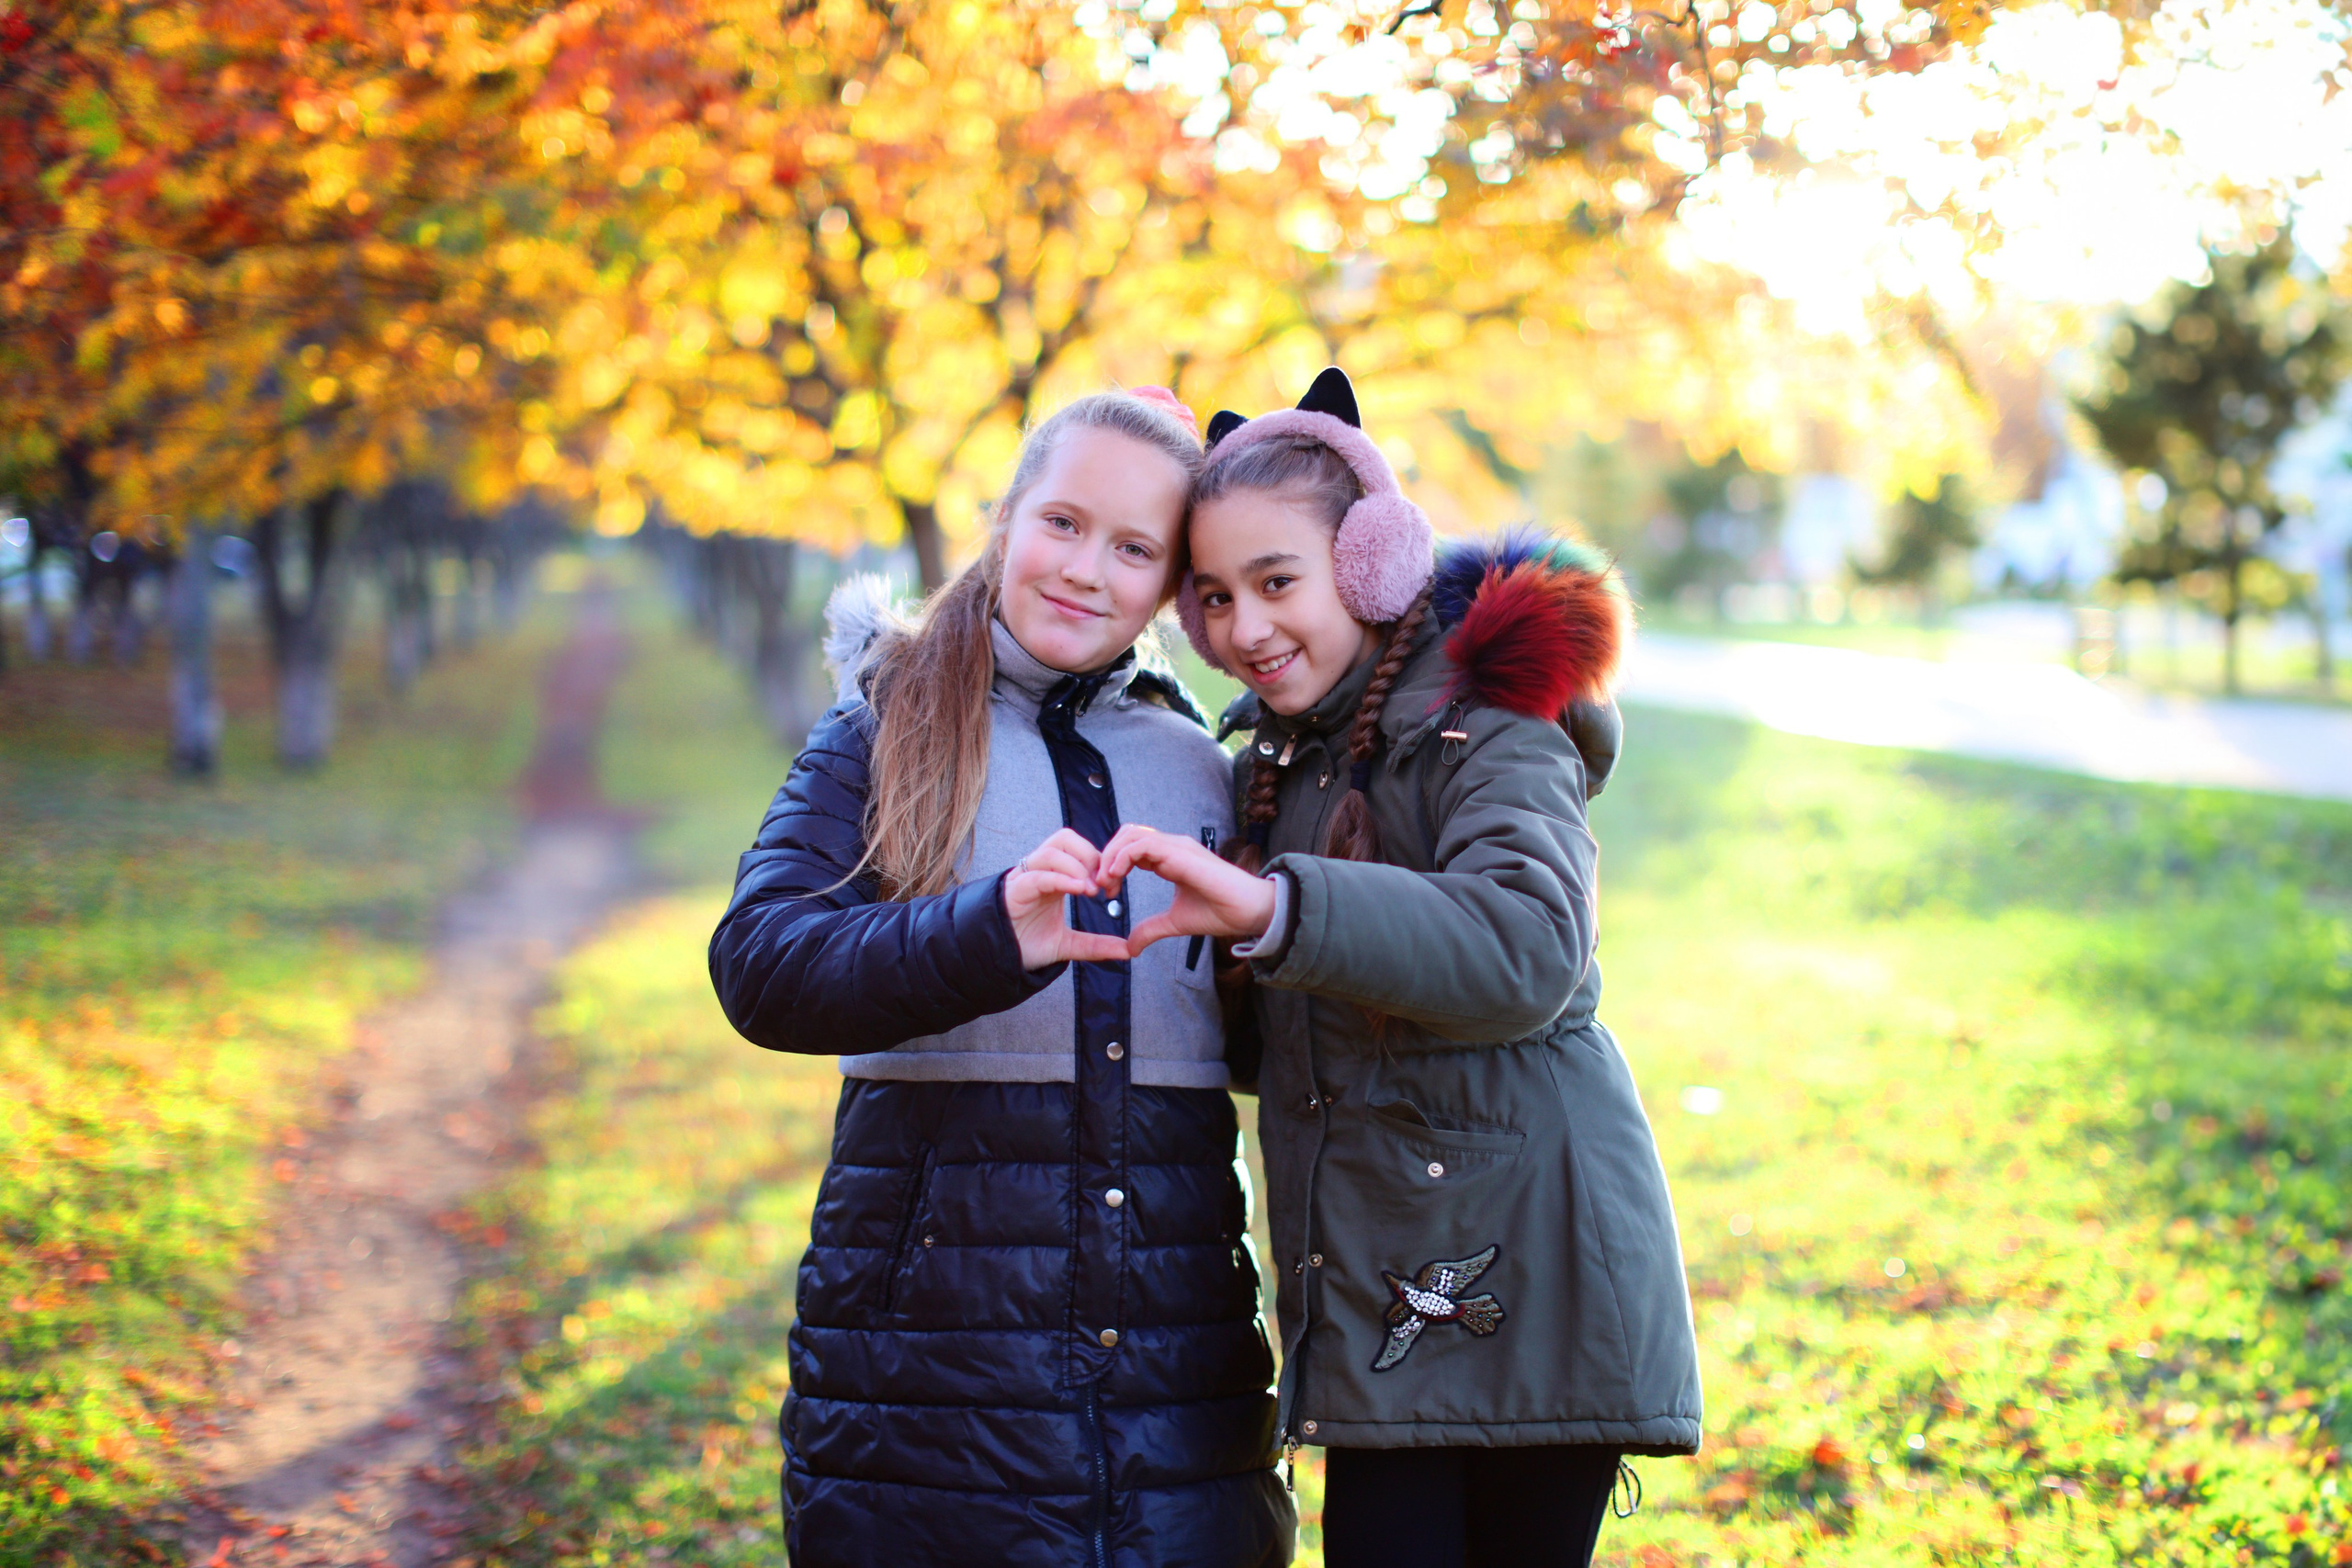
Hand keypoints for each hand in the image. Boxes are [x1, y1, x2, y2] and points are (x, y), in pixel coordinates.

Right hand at [1002, 828, 1131, 969]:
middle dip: (1089, 855)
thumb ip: (1097, 945)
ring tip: (1092, 890)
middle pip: (1064, 838)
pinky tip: (1079, 891)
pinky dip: (1061, 879)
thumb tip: (1128, 950)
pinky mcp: (1014, 892)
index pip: (1078, 848)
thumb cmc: (1027, 945)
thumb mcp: (1070, 945)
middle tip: (1104, 883)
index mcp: (1054, 876)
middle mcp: (1039, 871)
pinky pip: (1037, 875)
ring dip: (1076, 867)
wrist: (999, 961)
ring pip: (1050, 851)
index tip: (1113, 887)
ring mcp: (1024, 879)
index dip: (1098, 861)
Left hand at [1096, 824, 1277, 957]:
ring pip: (1131, 835)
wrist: (1248, 912)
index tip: (1106, 892)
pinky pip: (1142, 845)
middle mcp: (1171, 846)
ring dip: (1111, 856)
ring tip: (1105, 882)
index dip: (1112, 866)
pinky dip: (1123, 857)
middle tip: (1100, 886)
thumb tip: (1130, 948)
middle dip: (1106, 857)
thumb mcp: (1174, 923)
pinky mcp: (1180, 852)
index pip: (1131, 847)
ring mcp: (1176, 846)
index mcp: (1169, 858)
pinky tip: (1115, 876)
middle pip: (1126, 835)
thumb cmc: (1219, 912)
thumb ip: (1150, 930)